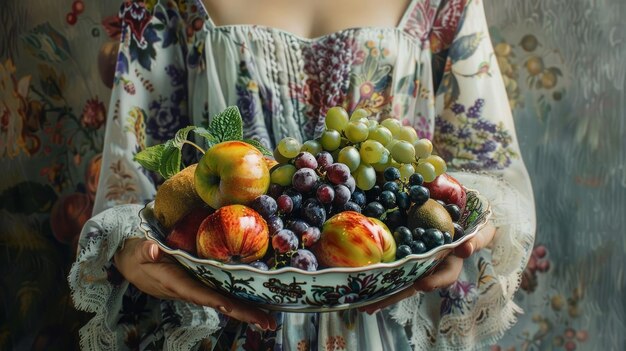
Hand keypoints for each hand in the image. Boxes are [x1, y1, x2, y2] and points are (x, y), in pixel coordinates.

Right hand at [114, 238, 276, 330]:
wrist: (131, 263)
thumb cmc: (135, 255)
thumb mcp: (138, 250)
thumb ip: (146, 250)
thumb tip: (153, 250)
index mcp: (174, 282)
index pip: (198, 293)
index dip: (215, 300)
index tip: (232, 307)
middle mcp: (188, 290)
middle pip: (218, 303)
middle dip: (242, 313)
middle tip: (268, 323)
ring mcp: (195, 289)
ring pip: (223, 301)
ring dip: (245, 310)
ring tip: (269, 320)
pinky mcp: (199, 285)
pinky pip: (221, 294)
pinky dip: (238, 300)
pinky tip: (256, 304)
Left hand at [359, 221, 496, 313]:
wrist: (462, 216)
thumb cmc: (474, 228)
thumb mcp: (480, 232)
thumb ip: (476, 240)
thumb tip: (466, 248)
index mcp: (450, 265)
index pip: (443, 276)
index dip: (433, 281)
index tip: (422, 285)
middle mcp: (430, 267)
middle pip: (412, 284)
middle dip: (393, 296)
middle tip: (372, 306)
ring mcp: (416, 261)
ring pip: (398, 278)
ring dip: (380, 290)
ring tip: (361, 302)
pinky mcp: (406, 252)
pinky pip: (391, 262)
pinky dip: (378, 270)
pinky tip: (360, 277)